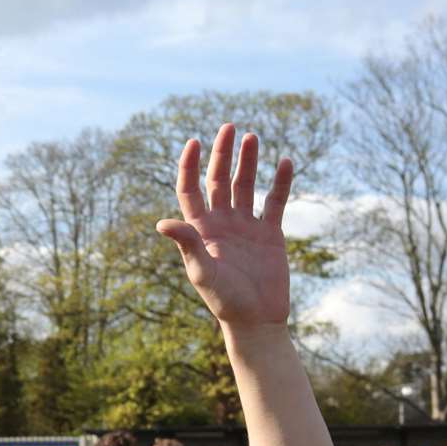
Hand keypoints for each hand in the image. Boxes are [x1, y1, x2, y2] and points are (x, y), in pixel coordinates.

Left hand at [157, 124, 291, 327]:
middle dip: (222, 154)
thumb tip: (162, 223)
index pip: (191, 190)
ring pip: (245, 185)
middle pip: (218, 180)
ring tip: (251, 136)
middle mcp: (222, 223)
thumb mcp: (202, 272)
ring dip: (248, 161)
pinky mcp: (270, 233)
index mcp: (201, 230)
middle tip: (228, 126)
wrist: (256, 319)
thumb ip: (187, 244)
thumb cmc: (224, 300)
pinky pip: (275, 201)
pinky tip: (284, 161)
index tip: (195, 141)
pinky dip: (280, 182)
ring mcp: (246, 226)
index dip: (190, 165)